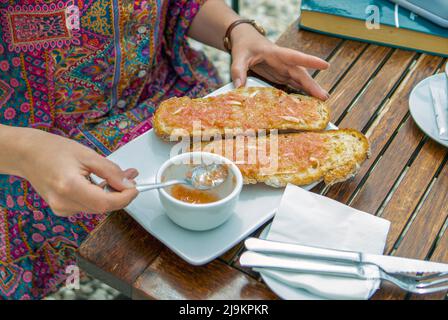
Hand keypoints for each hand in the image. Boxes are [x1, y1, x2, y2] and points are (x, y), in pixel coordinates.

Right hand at [17, 128, 138, 216]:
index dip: (125, 198)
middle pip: (103, 207)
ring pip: (97, 207)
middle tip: (131, 176)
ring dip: (111, 194)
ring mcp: (61, 208)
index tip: (136, 188)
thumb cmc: (53, 150)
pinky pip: (88, 206)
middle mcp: (64, 203)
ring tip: (118, 176)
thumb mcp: (88, 155)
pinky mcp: (62, 209)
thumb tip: (129, 183)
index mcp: (69, 187)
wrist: (28, 154)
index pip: (105, 203)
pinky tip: (101, 183)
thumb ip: (111, 171)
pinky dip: (99, 196)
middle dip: (121, 194)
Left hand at [230, 24, 329, 99]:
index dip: (310, 61)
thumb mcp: (238, 56)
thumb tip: (239, 87)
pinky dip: (301, 94)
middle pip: (301, 73)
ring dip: (311, 91)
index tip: (325, 65)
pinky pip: (293, 85)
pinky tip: (308, 102)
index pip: (295, 57)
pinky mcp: (281, 76)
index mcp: (276, 54)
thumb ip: (238, 70)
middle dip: (313, 85)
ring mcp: (283, 70)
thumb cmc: (244, 46)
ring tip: (321, 102)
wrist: (246, 42)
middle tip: (324, 97)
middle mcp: (283, 62)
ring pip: (300, 80)